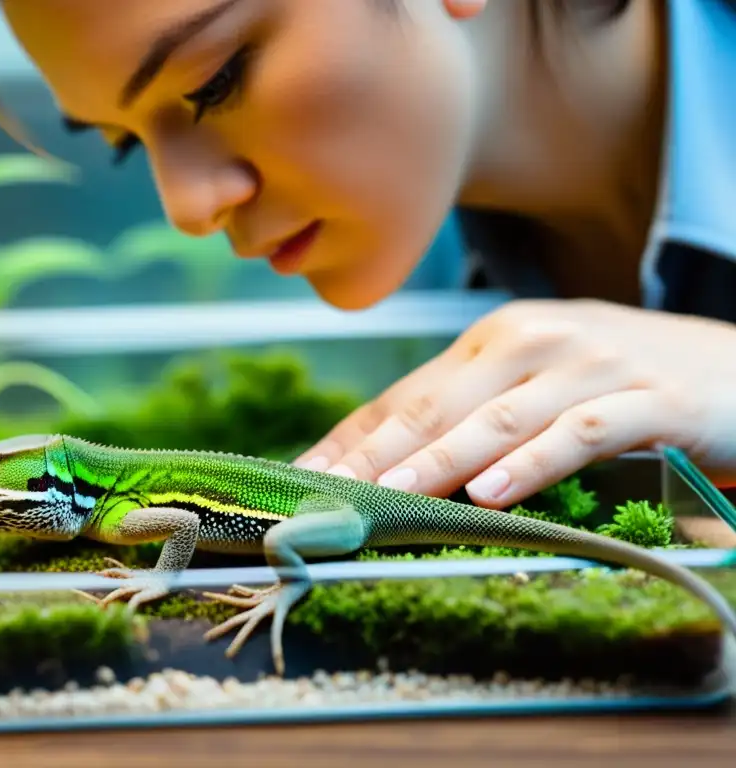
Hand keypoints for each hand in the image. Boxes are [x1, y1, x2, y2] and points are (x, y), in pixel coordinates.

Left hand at [294, 299, 735, 507]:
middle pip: (438, 404)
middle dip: (375, 454)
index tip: (304, 479)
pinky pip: (578, 433)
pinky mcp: (649, 399)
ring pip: (498, 418)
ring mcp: (592, 366)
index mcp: (496, 338)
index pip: (407, 393)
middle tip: (326, 495)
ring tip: (389, 495)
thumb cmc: (625, 383)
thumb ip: (473, 414)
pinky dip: (531, 464)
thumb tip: (393, 465)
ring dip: (439, 460)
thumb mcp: (540, 384)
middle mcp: (534, 341)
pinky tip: (491, 494)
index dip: (352, 439)